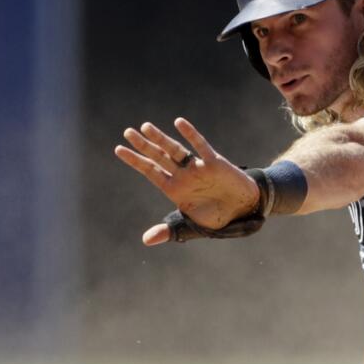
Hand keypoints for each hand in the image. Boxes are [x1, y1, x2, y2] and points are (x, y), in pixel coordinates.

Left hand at [113, 118, 260, 245]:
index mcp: (174, 189)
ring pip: (175, 150)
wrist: (244, 210)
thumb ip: (169, 231)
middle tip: (127, 132)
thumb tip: (145, 240)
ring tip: (145, 127)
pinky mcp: (214, 162)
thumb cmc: (217, 217)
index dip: (135, 160)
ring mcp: (197, 167)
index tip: (118, 149)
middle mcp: (183, 175)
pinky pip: (200, 146)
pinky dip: (190, 134)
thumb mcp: (191, 226)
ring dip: (161, 138)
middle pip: (159, 157)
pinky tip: (179, 123)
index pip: (150, 171)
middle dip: (143, 145)